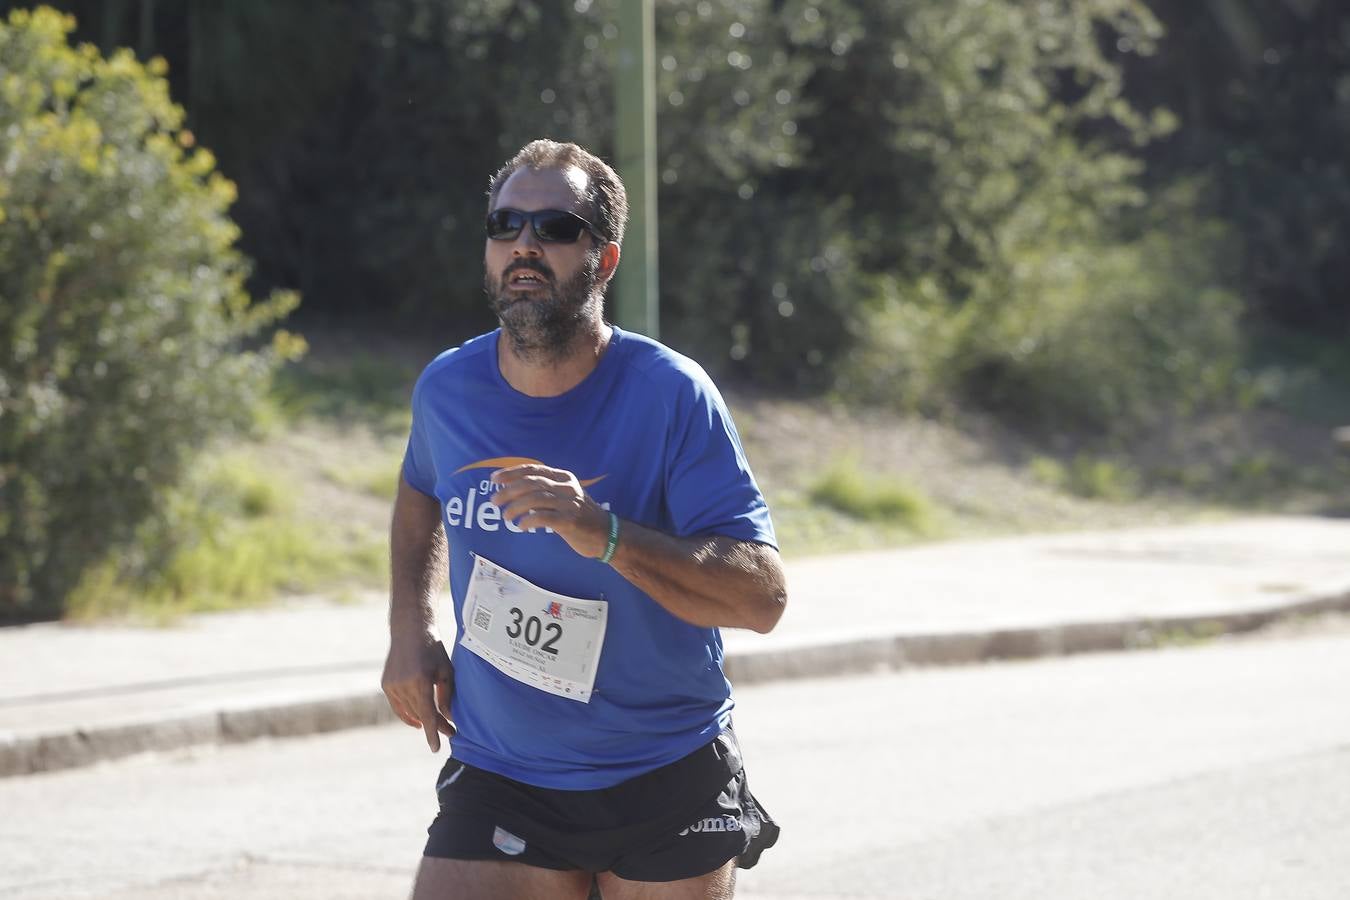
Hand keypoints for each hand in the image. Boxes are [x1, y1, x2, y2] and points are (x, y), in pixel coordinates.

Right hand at [381, 630, 455, 751]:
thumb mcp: (446, 671)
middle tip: (450, 731)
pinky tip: (419, 721)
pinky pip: (398, 706)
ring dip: (423, 720)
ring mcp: (392, 686)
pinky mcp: (386, 685)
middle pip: (420, 715)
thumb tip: (447, 719)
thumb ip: (446, 696)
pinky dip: (408, 714)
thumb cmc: (433, 649)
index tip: (436, 748)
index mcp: (420, 681)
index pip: (427, 714)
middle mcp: (403, 685)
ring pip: (409, 712)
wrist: (410, 631)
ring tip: (438, 724)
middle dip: (435, 725)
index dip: (433, 733)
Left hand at [490, 463, 610, 558]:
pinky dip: (528, 520)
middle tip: (494, 500)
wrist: (607, 534)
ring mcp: (570, 503)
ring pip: (535, 499)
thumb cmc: (580, 516)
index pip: (533, 470)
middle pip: (531, 483)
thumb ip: (544, 492)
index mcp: (564, 477)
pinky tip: (521, 526)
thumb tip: (512, 490)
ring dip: (515, 507)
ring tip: (505, 516)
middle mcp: (567, 487)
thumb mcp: (564, 497)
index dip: (512, 472)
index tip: (494, 479)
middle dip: (508, 491)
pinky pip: (544, 517)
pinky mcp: (571, 521)